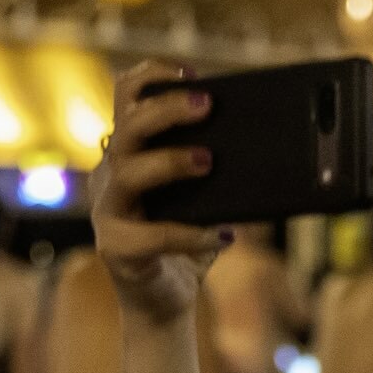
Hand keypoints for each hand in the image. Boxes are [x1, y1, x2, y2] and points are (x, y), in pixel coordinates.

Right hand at [92, 61, 223, 325]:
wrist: (165, 300)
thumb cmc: (186, 240)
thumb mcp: (204, 198)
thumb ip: (216, 170)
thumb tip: (265, 143)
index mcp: (128, 154)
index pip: (125, 98)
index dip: (151, 77)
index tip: (190, 72)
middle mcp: (109, 176)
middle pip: (127, 129)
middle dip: (166, 110)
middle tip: (208, 105)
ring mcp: (107, 212)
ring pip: (127, 173)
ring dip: (169, 161)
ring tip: (208, 161)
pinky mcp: (115, 249)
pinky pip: (152, 235)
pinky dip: (189, 233)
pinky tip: (222, 235)